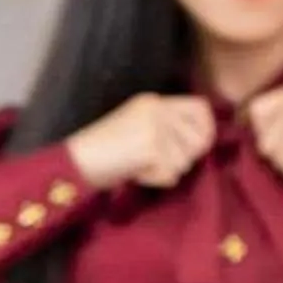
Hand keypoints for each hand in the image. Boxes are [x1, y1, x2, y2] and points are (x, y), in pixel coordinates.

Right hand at [65, 94, 215, 190]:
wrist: (75, 161)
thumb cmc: (102, 150)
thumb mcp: (136, 125)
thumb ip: (166, 126)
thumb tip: (202, 141)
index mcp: (153, 101)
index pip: (201, 108)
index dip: (206, 128)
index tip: (198, 146)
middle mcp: (158, 110)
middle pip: (199, 140)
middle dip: (185, 158)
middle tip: (158, 162)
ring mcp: (156, 129)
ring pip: (186, 162)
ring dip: (166, 172)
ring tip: (138, 166)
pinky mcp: (152, 149)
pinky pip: (171, 176)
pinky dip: (154, 181)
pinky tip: (135, 173)